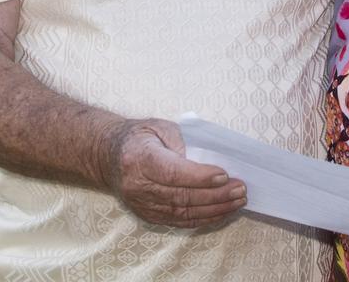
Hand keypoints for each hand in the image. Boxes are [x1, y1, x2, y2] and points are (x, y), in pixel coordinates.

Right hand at [103, 118, 245, 228]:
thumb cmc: (139, 137)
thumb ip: (182, 140)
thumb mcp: (159, 127)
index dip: (200, 177)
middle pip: (181, 196)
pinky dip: (203, 218)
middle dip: (215, 195)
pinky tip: (221, 212)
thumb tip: (207, 160)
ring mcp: (142, 204)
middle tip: (240, 189)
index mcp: (139, 159)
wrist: (108, 156)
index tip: (224, 175)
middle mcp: (138, 186)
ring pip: (182, 212)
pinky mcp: (147, 215)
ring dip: (214, 209)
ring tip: (238, 201)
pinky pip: (179, 221)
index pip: (173, 173)